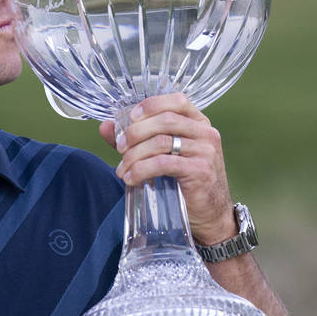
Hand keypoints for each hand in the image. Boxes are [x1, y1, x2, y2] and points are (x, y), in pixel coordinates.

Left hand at [99, 93, 235, 243]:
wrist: (210, 214)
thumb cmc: (185, 182)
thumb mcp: (163, 155)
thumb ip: (136, 139)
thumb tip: (106, 127)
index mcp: (198, 123)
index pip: (177, 101)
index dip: (151, 105)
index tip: (130, 117)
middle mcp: (205, 133)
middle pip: (165, 120)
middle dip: (135, 132)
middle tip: (119, 148)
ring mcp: (205, 152)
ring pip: (161, 142)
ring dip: (134, 155)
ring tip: (122, 170)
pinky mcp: (200, 171)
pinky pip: (163, 163)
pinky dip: (141, 170)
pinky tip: (131, 179)